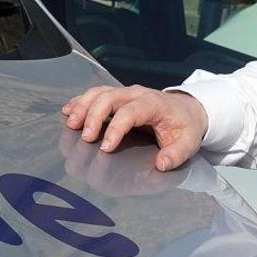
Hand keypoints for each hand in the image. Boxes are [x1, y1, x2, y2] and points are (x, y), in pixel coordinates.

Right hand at [60, 85, 207, 170]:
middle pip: (110, 97)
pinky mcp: (117, 96)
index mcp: (154, 104)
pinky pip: (96, 93)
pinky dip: (80, 101)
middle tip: (85, 137)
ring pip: (99, 92)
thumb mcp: (188, 143)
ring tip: (70, 122)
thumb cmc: (184, 127)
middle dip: (93, 115)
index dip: (116, 128)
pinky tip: (68, 111)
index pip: (131, 112)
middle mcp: (137, 94)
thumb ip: (176, 154)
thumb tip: (160, 164)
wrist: (187, 108)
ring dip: (82, 105)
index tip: (105, 148)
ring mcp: (125, 93)